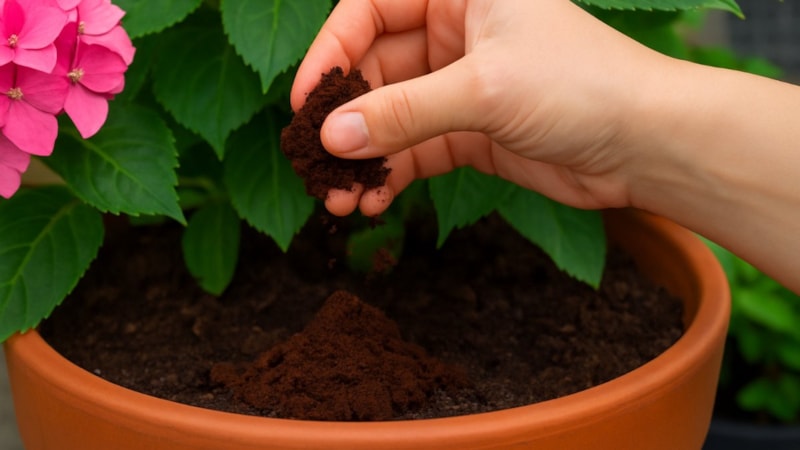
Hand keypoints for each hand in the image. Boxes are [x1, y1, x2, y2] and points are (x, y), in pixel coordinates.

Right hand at [291, 0, 666, 215]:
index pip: (369, 10)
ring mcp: (459, 84)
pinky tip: (373, 201)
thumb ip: (404, 112)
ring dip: (362, 157)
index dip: (330, 54)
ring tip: (339, 199)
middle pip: (373, 70)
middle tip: (316, 164)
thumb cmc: (582, 85)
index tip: (305, 103)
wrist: (646, 143)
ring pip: (389, 117)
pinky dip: (391, 175)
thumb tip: (332, 138)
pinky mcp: (469, 131)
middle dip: (344, 121)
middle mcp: (455, 32)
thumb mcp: (484, 90)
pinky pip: (413, 149)